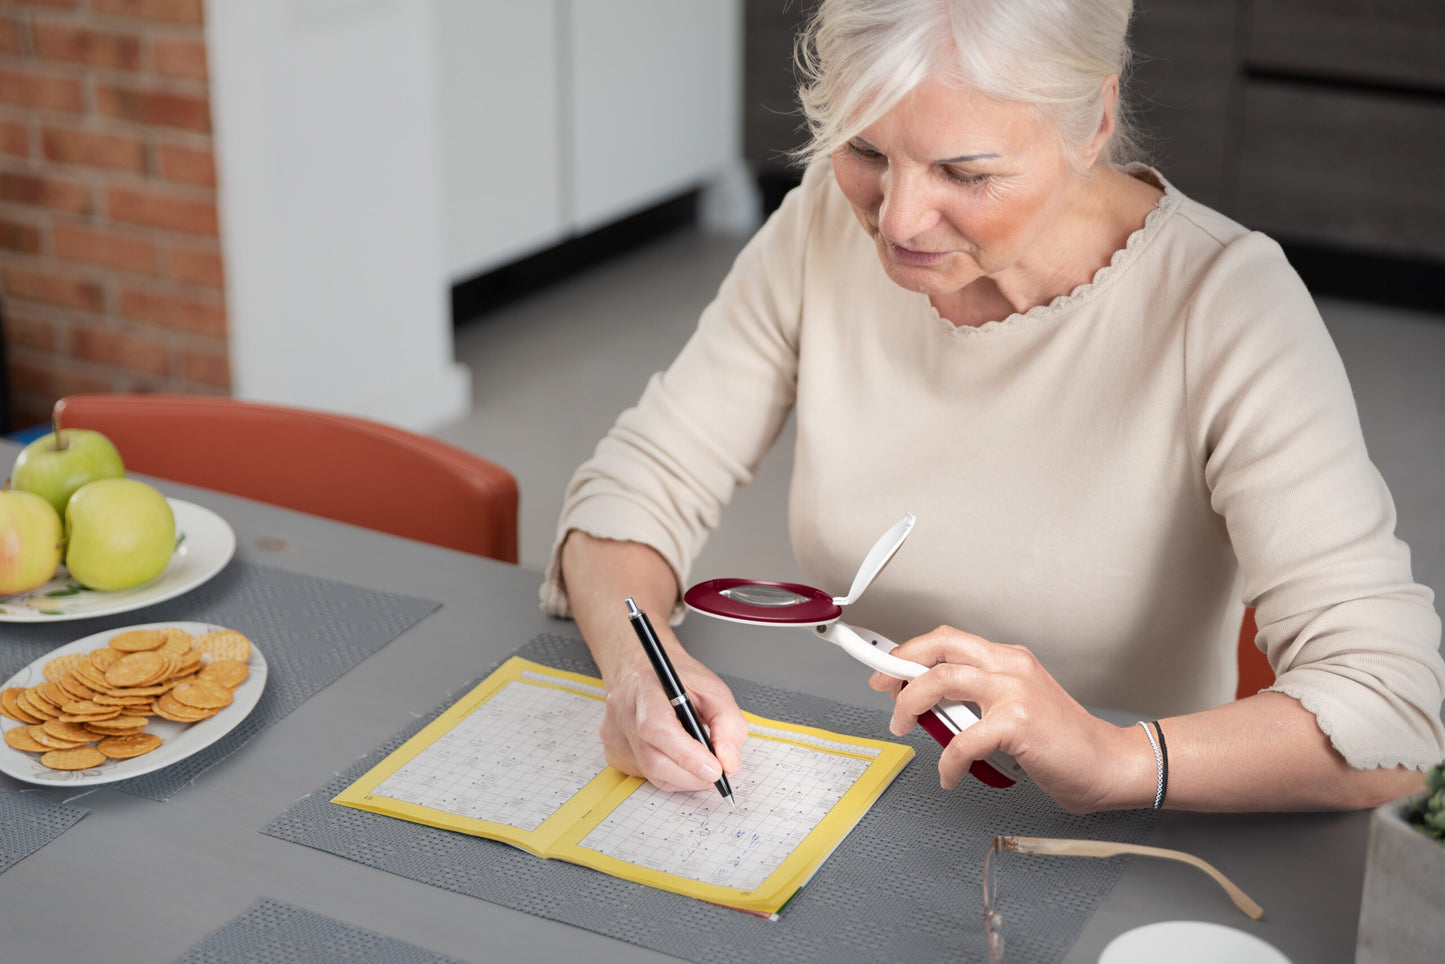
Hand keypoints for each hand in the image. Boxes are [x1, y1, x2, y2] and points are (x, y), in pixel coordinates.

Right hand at [601, 645, 747, 793]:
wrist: (647, 672)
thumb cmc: (679, 680)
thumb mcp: (713, 689)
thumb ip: (728, 723)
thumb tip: (728, 762)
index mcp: (645, 687)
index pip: (658, 728)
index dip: (687, 754)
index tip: (715, 769)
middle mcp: (623, 711)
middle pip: (653, 758)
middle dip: (691, 774)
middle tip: (717, 774)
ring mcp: (614, 734)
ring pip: (651, 773)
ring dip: (684, 778)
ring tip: (703, 767)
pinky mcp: (615, 752)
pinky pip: (646, 776)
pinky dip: (671, 776)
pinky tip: (681, 761)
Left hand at [868, 626, 1148, 812]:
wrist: (1110, 764)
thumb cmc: (1064, 743)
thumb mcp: (1016, 706)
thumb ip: (979, 699)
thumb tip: (931, 708)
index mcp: (1009, 659)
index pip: (948, 640)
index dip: (909, 651)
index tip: (886, 667)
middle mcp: (1010, 666)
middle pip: (939, 646)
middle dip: (900, 665)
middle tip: (884, 689)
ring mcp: (1014, 691)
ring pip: (941, 681)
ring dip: (911, 705)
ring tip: (904, 727)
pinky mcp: (1017, 723)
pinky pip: (962, 740)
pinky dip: (948, 762)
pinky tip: (950, 775)